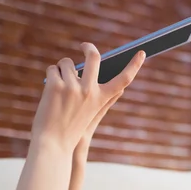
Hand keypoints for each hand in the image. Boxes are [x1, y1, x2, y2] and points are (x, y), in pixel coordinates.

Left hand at [30, 43, 145, 153]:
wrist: (53, 143)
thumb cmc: (73, 128)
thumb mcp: (93, 113)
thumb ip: (104, 97)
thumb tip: (119, 86)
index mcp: (101, 98)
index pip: (124, 80)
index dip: (134, 65)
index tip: (141, 53)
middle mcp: (89, 91)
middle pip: (94, 57)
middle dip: (88, 47)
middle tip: (85, 46)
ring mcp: (72, 87)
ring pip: (67, 63)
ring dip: (61, 69)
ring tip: (59, 87)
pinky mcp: (55, 86)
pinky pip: (53, 69)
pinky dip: (51, 76)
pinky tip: (49, 90)